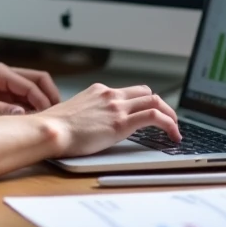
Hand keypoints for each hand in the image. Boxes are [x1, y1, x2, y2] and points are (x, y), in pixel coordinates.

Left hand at [0, 62, 60, 120]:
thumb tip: (20, 112)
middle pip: (38, 81)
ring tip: (48, 124)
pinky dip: (33, 110)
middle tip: (56, 119)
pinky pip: (24, 100)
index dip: (44, 101)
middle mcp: (3, 75)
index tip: (49, 119)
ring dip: (42, 104)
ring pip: (33, 91)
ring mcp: (3, 85)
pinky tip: (34, 125)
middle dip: (50, 98)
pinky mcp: (1, 95)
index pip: (31, 84)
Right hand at [41, 83, 180, 157]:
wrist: (49, 130)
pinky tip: (174, 135)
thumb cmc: (55, 128)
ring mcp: (116, 107)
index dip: (143, 102)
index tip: (149, 112)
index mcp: (98, 91)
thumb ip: (87, 115)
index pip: (128, 91)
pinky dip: (169, 124)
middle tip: (167, 120)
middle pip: (145, 92)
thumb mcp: (73, 114)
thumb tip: (89, 126)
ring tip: (175, 129)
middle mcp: (110, 94)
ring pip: (155, 101)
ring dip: (170, 114)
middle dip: (160, 105)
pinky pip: (155, 117)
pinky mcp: (121, 122)